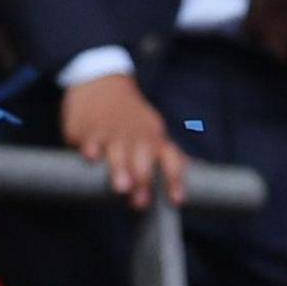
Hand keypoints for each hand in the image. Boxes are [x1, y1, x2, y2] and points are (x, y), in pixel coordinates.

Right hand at [61, 74, 190, 206]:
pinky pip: (90, 138)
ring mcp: (111, 131)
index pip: (171, 159)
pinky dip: (91, 147)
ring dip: (120, 168)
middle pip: (143, 157)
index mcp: (154, 138)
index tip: (177, 199)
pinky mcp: (88, 128)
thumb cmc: (131, 117)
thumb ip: (170, 154)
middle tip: (141, 202)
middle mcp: (136, 136)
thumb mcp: (153, 131)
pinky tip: (91, 157)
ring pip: (118, 150)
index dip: (175, 179)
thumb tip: (199, 168)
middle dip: (144, 179)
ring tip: (121, 187)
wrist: (101, 83)